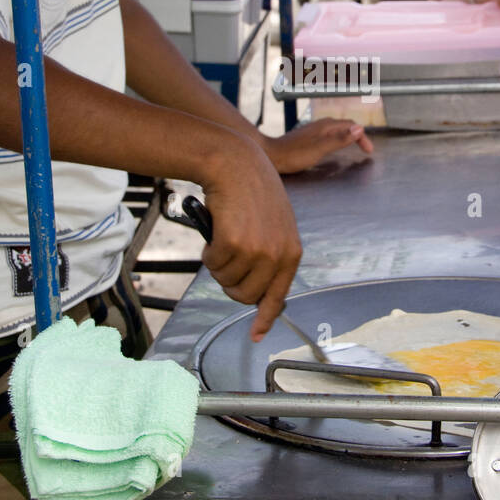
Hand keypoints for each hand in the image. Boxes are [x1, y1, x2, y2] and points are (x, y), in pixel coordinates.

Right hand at [200, 138, 302, 339]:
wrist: (237, 165)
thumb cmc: (252, 192)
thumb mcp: (274, 225)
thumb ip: (270, 256)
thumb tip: (254, 288)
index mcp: (291, 253)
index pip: (278, 297)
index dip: (264, 318)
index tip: (255, 334)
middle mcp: (278, 255)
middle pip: (246, 296)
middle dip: (230, 283)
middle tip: (225, 261)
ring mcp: (257, 251)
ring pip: (226, 281)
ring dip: (218, 265)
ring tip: (223, 239)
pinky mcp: (235, 244)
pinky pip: (213, 265)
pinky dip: (208, 252)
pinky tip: (215, 232)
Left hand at [263, 118, 373, 174]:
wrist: (271, 155)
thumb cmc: (294, 154)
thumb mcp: (320, 149)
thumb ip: (339, 139)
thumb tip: (359, 129)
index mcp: (326, 126)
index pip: (351, 126)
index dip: (362, 137)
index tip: (369, 151)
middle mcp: (320, 125)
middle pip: (344, 126)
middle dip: (357, 135)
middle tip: (366, 149)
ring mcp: (313, 130)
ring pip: (336, 130)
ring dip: (348, 136)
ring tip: (355, 147)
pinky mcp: (307, 137)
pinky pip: (328, 135)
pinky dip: (337, 140)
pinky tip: (334, 148)